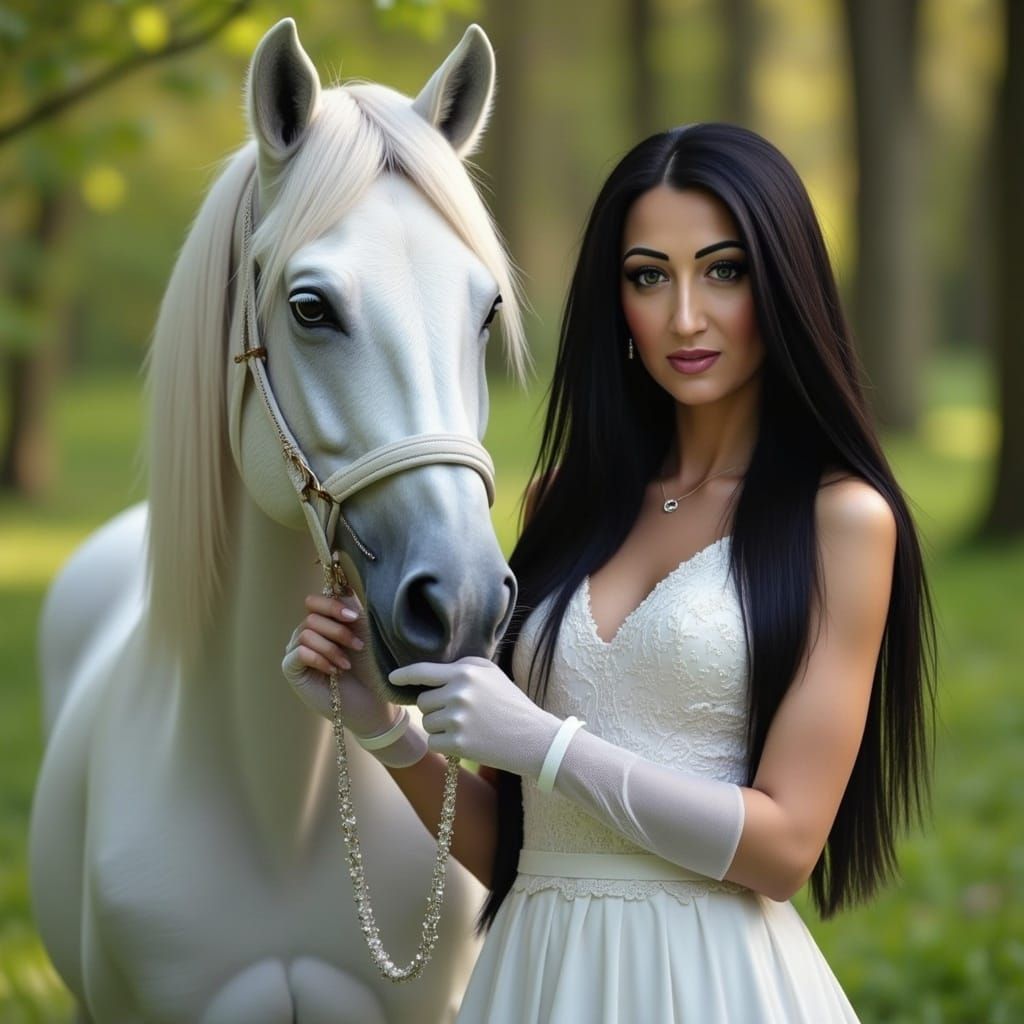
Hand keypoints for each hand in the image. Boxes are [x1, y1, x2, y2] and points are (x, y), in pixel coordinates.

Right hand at [282, 593, 397, 738]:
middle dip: (337, 630)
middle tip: (358, 646)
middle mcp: (306, 633)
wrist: (372, 702)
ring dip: (331, 648)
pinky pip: (298, 653)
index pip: (314, 601)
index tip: (353, 617)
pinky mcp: (292, 670)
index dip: (331, 605)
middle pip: (311, 616)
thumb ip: (350, 607)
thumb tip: (342, 583)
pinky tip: (334, 671)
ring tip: (346, 664)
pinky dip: (319, 659)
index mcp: (323, 622)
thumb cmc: (370, 667)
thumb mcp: (363, 631)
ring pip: (306, 633)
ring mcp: (297, 651)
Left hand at [388, 656, 561, 777]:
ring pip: (428, 723)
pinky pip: (434, 742)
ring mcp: (458, 719)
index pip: (424, 671)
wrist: (534, 738)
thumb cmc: (511, 703)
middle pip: (423, 701)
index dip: (404, 675)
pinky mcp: (459, 743)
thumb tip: (431, 672)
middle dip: (435, 708)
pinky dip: (446, 744)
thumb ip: (463, 667)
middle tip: (461, 713)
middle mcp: (459, 693)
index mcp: (466, 672)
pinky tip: (468, 741)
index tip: (392, 678)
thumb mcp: (491, 674)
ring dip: (441, 727)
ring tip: (468, 727)